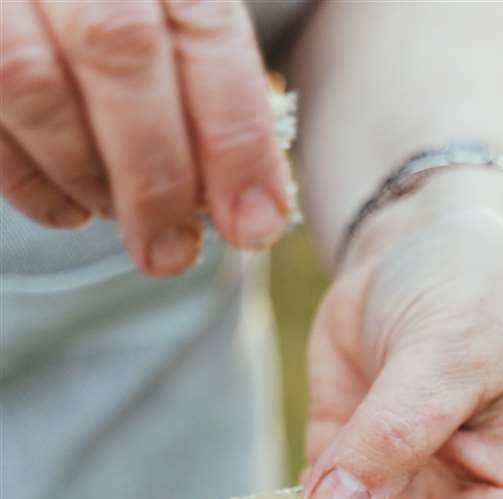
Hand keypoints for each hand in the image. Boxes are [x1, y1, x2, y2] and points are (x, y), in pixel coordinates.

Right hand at [0, 0, 290, 273]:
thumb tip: (249, 207)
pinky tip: (69, 208)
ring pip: (34, 79)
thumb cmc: (139, 26)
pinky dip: (30, 182)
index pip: (207, 29)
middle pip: (118, 48)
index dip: (235, 137)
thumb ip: (212, 91)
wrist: (58, 4)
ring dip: (86, 174)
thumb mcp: (184, 33)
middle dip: (155, 174)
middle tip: (172, 251)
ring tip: (115, 213)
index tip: (253, 224)